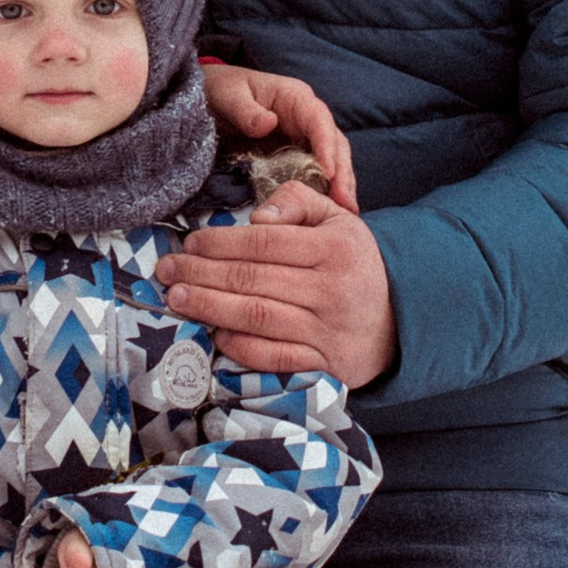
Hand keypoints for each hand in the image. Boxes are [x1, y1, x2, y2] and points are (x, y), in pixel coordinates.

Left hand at [164, 184, 397, 384]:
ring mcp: (327, 331)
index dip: (220, 243)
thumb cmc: (354, 263)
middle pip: (253, 280)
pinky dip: (241, 348)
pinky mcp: (324, 365)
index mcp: (334, 248)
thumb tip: (257, 217)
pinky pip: (274, 358)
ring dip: (210, 307)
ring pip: (257, 317)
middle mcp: (331, 290)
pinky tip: (215, 334)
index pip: (264, 243)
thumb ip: (298, 201)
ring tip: (178, 298)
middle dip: (202, 273)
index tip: (190, 242)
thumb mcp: (337, 220)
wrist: (399, 320)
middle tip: (167, 270)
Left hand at [199, 61, 358, 210]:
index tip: (329, 172)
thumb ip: (244, 110)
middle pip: (334, 143)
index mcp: (294, 97)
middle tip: (345, 203)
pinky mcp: (296, 157)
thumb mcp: (226, 95)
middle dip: (342, 173)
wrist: (209, 99)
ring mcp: (303, 138)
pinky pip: (315, 174)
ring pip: (332, 161)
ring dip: (339, 187)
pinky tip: (327, 214)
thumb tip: (269, 123)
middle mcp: (306, 118)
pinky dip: (324, 192)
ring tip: (345, 213)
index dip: (327, 145)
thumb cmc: (219, 90)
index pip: (319, 119)